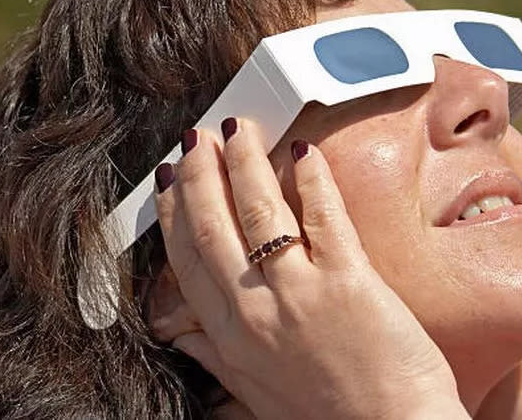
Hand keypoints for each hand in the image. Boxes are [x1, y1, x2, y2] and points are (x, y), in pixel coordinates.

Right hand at [149, 119, 468, 418]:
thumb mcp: (254, 393)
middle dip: (202, 174)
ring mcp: (301, 293)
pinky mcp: (350, 280)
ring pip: (260, 212)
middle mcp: (257, 310)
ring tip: (237, 130)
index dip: (174, 213)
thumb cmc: (328, 416)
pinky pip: (324, 216)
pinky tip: (303, 153)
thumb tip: (182, 331)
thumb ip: (215, 356)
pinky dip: (312, 180)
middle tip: (197, 138)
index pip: (188, 260)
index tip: (170, 180)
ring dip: (244, 163)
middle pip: (214, 226)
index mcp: (231, 337)